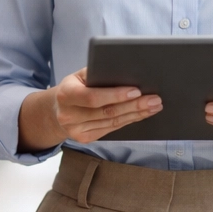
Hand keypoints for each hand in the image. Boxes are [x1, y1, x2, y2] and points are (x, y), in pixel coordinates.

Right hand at [17, 69, 162, 149]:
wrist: (57, 110)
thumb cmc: (76, 86)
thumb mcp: (80, 75)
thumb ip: (98, 73)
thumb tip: (128, 72)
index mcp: (65, 94)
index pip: (93, 97)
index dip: (115, 95)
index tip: (136, 90)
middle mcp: (68, 115)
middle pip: (107, 112)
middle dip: (134, 105)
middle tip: (155, 99)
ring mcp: (76, 131)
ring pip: (112, 122)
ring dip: (136, 114)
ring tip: (154, 106)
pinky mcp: (85, 139)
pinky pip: (112, 129)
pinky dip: (129, 121)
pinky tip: (142, 114)